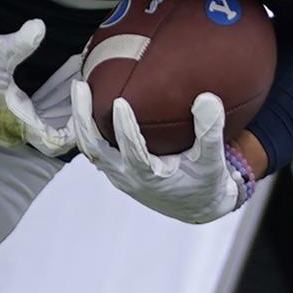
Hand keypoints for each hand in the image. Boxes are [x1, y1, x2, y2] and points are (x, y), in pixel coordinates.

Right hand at [0, 21, 71, 154]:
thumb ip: (21, 42)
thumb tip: (40, 26)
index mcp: (15, 123)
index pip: (59, 141)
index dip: (77, 122)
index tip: (81, 91)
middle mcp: (15, 132)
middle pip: (59, 129)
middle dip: (74, 104)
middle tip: (87, 76)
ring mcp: (10, 127)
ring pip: (49, 121)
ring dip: (64, 99)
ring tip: (78, 71)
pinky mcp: (8, 119)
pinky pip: (39, 115)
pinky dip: (52, 99)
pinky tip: (62, 77)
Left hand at [71, 85, 248, 224]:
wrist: (197, 207)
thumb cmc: (205, 183)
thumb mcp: (212, 160)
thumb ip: (210, 131)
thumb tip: (206, 97)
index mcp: (150, 178)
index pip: (132, 152)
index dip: (124, 128)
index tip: (120, 102)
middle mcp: (127, 177)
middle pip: (94, 149)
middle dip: (83, 118)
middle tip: (80, 85)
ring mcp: (117, 175)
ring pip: (89, 148)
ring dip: (80, 120)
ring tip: (79, 88)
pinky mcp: (115, 170)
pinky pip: (94, 148)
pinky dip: (88, 127)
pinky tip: (88, 102)